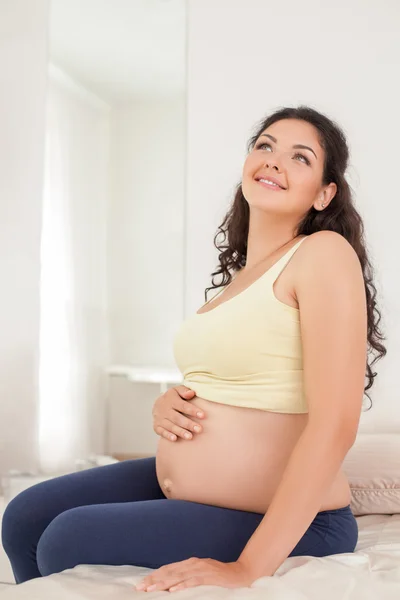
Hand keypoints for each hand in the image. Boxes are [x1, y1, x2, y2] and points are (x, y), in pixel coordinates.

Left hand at [135, 557, 254, 592]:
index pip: (167, 569)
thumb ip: (187, 577)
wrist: (241, 573)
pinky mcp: (210, 576)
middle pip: (169, 572)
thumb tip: (170, 585)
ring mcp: (201, 569)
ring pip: (178, 576)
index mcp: (190, 563)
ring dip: (164, 583)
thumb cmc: (219, 577)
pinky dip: (183, 585)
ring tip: (151, 590)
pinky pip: (194, 581)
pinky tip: (174, 590)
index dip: (154, 576)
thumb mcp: (201, 575)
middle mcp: (193, 564)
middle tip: (140, 588)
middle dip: (154, 580)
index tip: (141, 585)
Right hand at [152, 385, 205, 441]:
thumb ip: (184, 391)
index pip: (183, 405)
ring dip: (180, 432)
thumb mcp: (178, 390)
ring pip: (170, 426)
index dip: (192, 410)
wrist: (157, 404)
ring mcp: (160, 418)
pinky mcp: (156, 426)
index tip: (203, 415)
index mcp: (171, 399)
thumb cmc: (173, 398)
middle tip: (199, 429)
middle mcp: (164, 409)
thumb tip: (191, 393)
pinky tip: (175, 439)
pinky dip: (168, 435)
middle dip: (188, 424)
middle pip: (177, 418)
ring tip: (190, 437)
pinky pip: (161, 432)